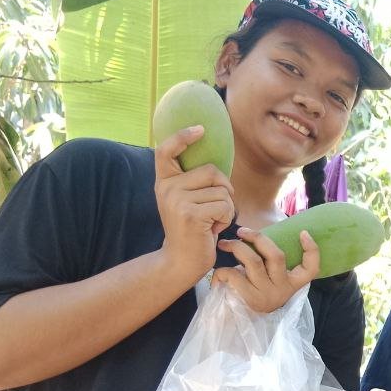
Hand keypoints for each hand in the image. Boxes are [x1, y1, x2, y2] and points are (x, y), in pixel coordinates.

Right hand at [154, 126, 235, 284]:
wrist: (182, 261)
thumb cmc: (193, 229)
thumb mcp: (187, 201)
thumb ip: (194, 181)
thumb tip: (216, 162)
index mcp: (164, 182)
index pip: (166, 150)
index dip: (182, 137)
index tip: (200, 129)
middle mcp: (167, 188)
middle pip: (212, 171)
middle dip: (223, 190)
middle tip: (212, 211)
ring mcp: (177, 200)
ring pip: (222, 191)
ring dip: (226, 209)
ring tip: (210, 222)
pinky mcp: (191, 214)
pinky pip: (225, 205)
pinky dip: (227, 218)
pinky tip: (213, 230)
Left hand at [213, 226, 319, 312]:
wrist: (241, 324)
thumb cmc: (254, 295)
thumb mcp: (268, 282)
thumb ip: (268, 265)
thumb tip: (254, 237)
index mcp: (292, 283)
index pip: (311, 268)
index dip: (312, 249)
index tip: (304, 233)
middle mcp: (282, 289)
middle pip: (276, 256)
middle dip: (257, 237)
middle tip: (241, 231)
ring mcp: (267, 294)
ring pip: (254, 262)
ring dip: (237, 248)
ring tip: (224, 244)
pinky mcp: (250, 299)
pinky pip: (234, 276)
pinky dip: (223, 270)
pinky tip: (219, 271)